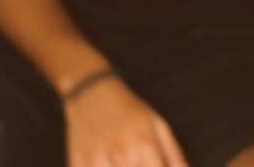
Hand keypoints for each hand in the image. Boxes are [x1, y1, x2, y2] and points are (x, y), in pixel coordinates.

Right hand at [65, 76, 187, 166]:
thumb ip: (174, 154)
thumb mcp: (157, 124)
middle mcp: (122, 156)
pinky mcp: (79, 164)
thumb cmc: (128, 110)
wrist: (91, 93)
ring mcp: (97, 162)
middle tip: (135, 160)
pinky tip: (106, 162)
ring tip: (120, 160)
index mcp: (145, 146)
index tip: (153, 166)